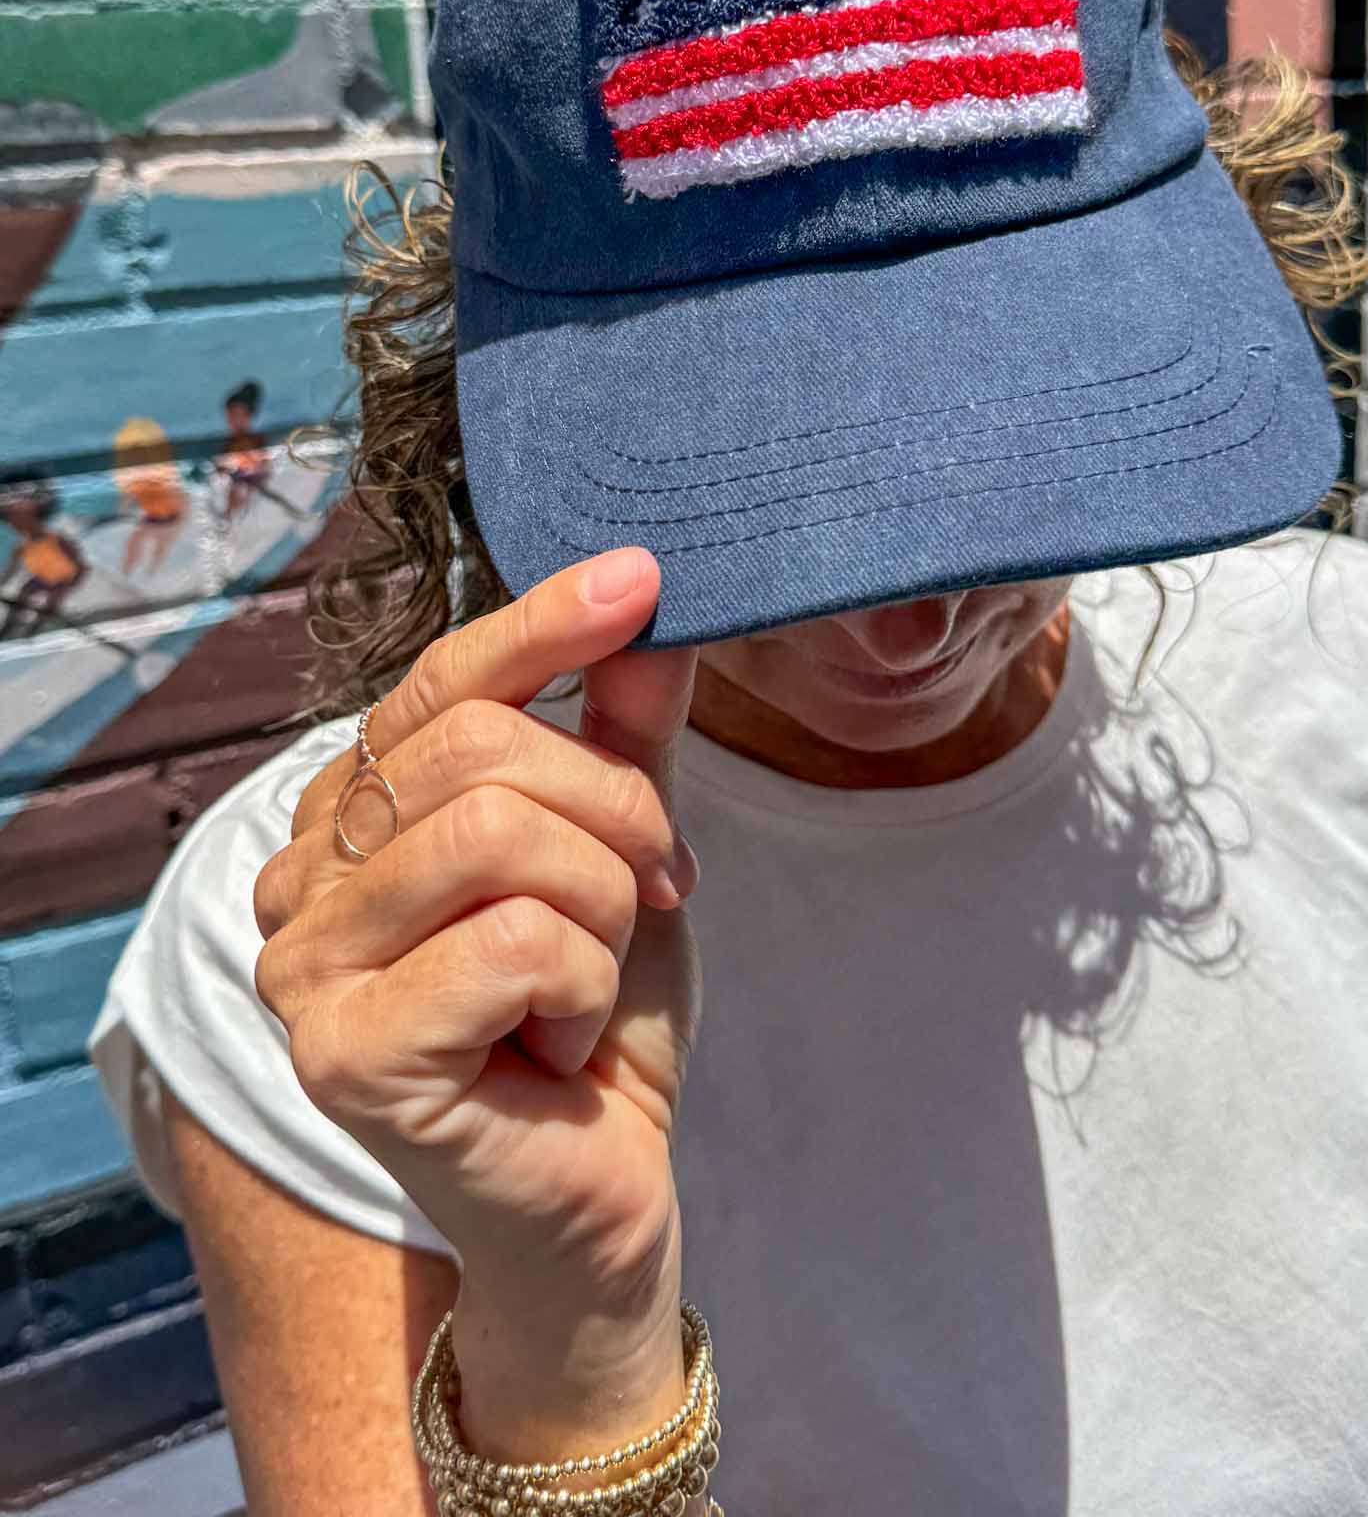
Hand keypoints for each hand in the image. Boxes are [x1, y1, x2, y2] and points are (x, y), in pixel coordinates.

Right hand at [252, 548, 700, 1452]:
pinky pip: (512, 944)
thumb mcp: (623, 855)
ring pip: (500, 837)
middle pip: (480, 754)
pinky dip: (584, 988)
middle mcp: (301, 878)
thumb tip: (650, 607)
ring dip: (603, 907)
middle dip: (614, 813)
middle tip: (656, 886)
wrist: (602, 1200)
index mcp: (356, 816)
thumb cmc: (596, 1022)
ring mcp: (304, 967)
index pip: (440, 684)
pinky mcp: (342, 1052)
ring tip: (595, 977)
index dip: (542, 624)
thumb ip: (623, 738)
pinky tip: (561, 1046)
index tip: (641, 578)